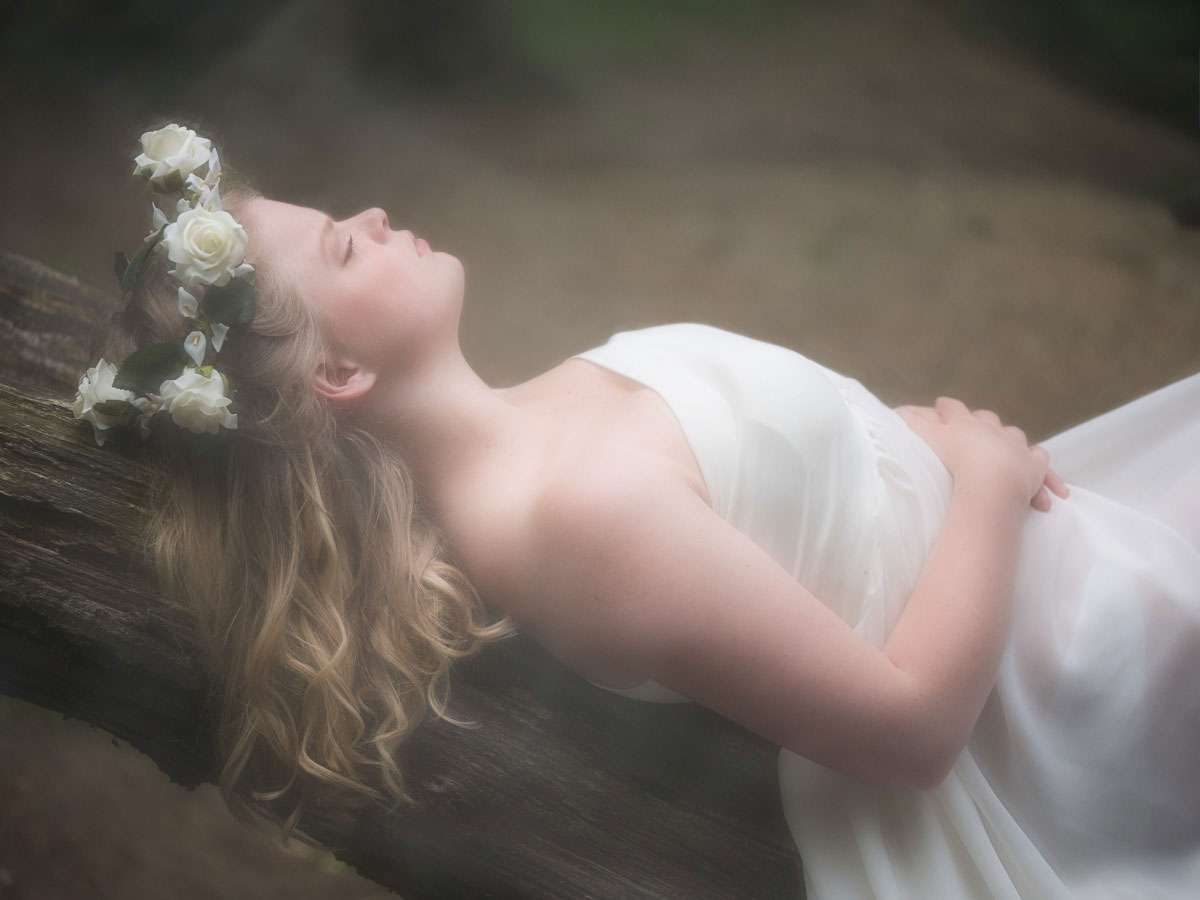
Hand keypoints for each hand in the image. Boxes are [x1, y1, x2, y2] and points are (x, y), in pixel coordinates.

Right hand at [896, 398, 1068, 510]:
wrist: (991, 478)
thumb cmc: (954, 459)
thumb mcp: (926, 440)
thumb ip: (911, 425)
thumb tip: (897, 411)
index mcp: (964, 423)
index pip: (953, 408)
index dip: (947, 407)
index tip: (942, 404)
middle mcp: (992, 430)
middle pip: (987, 419)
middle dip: (981, 421)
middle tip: (975, 426)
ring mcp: (1015, 445)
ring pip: (1014, 436)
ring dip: (1009, 441)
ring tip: (1006, 449)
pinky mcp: (1034, 465)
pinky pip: (1039, 461)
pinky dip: (1041, 470)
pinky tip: (1041, 478)